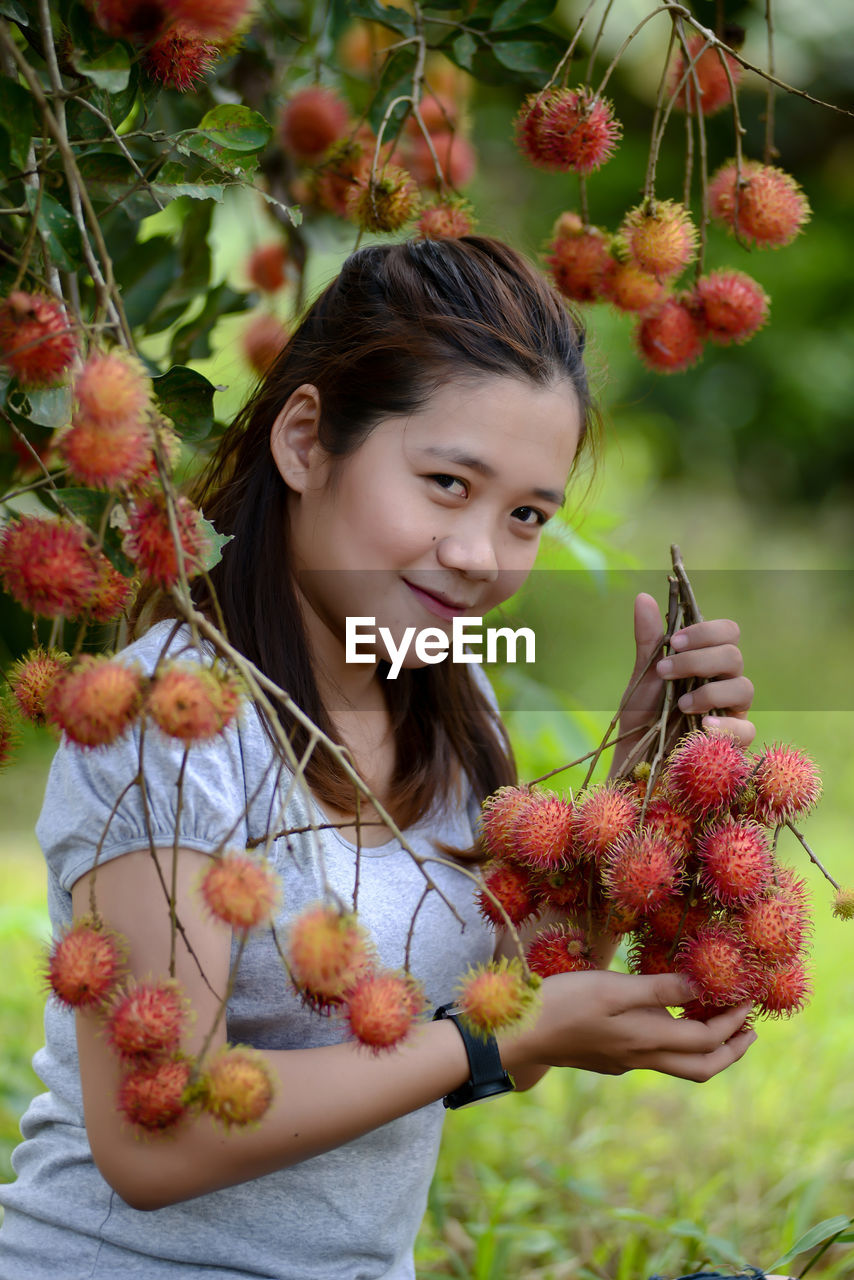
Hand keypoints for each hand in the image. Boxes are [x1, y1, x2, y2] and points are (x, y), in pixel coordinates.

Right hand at [499, 970, 755, 1082]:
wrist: (520, 1033)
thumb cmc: (564, 1003)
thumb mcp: (613, 987)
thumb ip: (659, 988)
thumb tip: (702, 986)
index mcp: (648, 1040)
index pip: (708, 1040)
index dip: (734, 1022)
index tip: (750, 1000)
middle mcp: (643, 1058)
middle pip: (703, 1068)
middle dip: (733, 1051)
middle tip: (750, 1029)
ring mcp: (626, 1062)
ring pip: (680, 1066)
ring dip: (707, 1048)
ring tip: (717, 1021)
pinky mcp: (611, 1060)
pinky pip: (657, 1058)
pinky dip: (677, 1043)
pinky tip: (667, 1020)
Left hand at [618, 591, 754, 752]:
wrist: (637, 759)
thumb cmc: (644, 716)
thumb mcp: (643, 677)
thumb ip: (649, 641)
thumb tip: (643, 597)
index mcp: (707, 662)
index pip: (727, 632)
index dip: (705, 632)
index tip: (674, 642)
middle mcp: (725, 682)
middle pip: (734, 656)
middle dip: (698, 660)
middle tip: (665, 671)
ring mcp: (733, 711)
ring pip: (744, 687)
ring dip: (710, 691)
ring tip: (681, 705)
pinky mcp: (735, 741)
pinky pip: (746, 729)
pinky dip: (726, 725)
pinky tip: (703, 725)